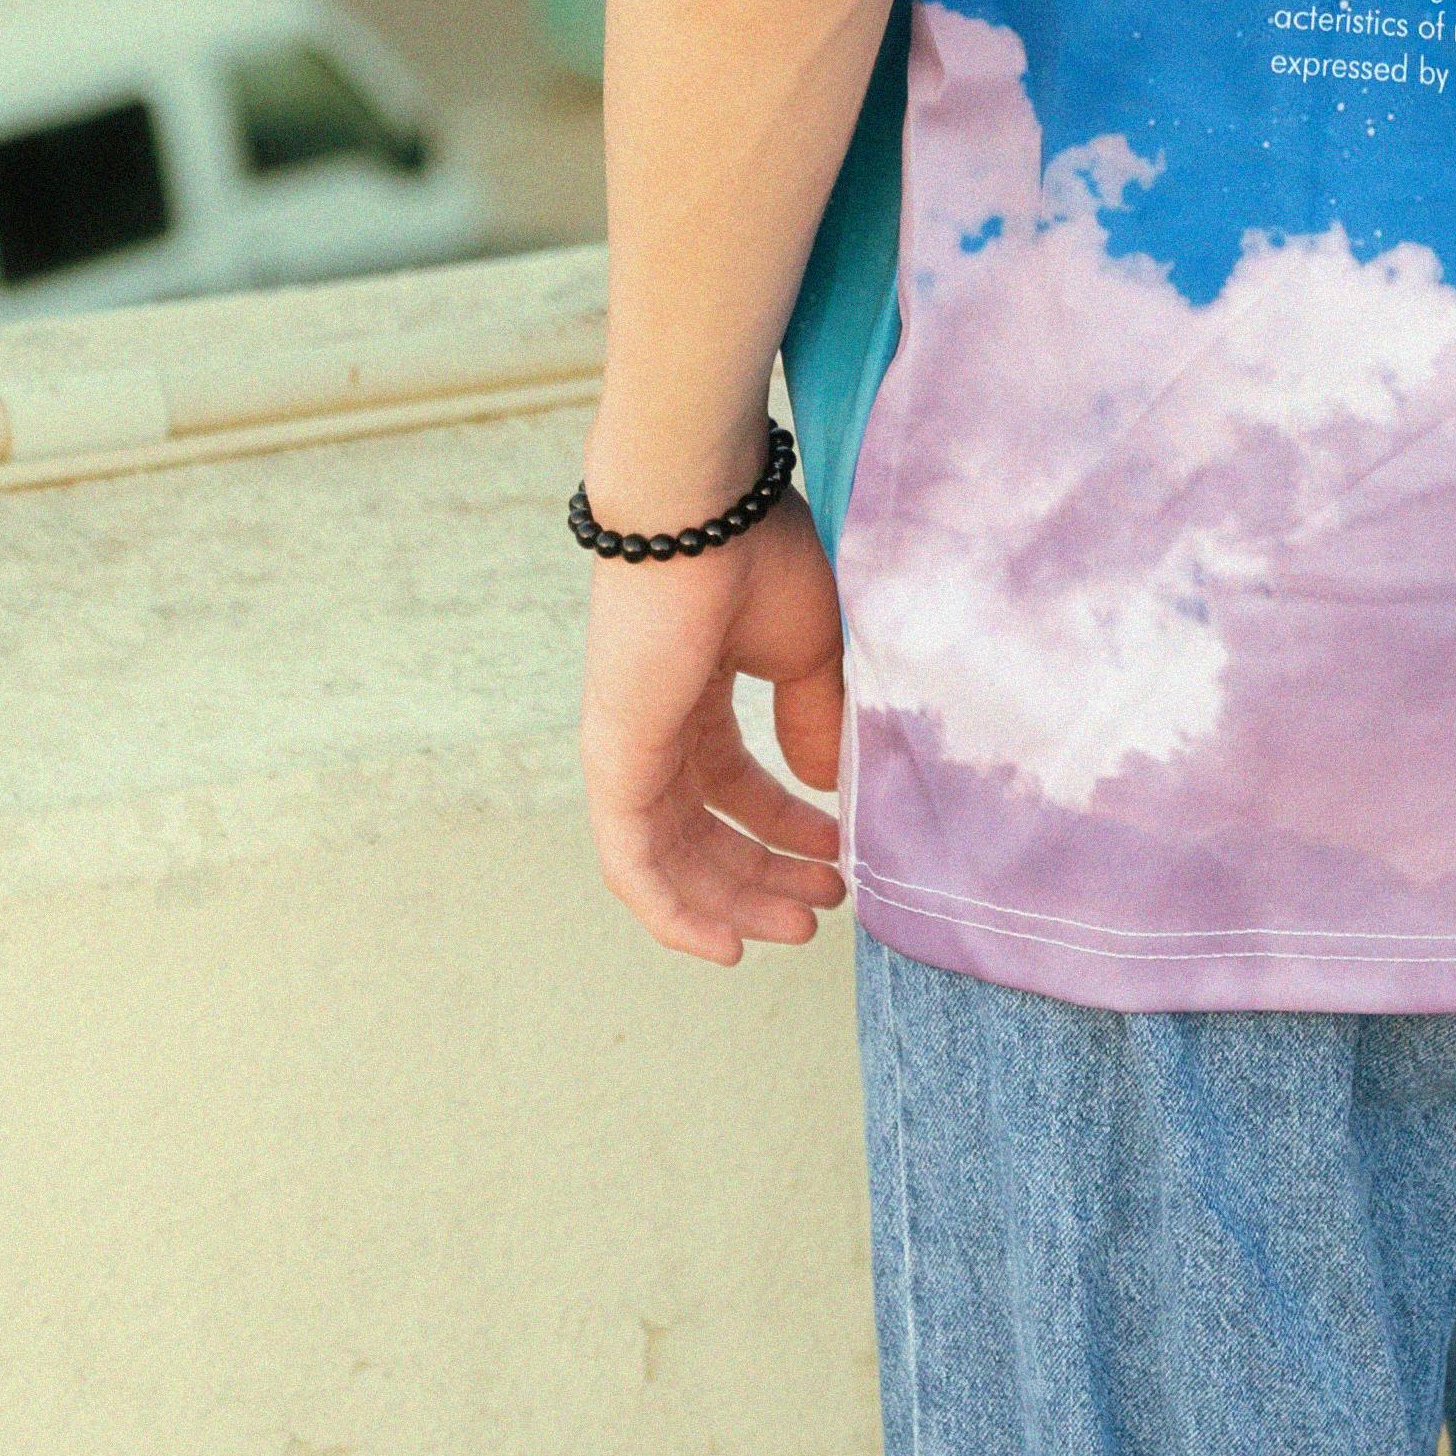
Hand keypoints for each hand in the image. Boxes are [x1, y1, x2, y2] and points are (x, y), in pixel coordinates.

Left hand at [577, 495, 851, 963]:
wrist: (701, 511)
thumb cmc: (756, 555)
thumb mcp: (808, 648)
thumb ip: (814, 720)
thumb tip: (825, 787)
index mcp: (698, 690)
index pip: (735, 782)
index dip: (787, 826)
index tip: (840, 853)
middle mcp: (658, 725)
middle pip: (706, 829)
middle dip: (766, 874)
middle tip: (825, 905)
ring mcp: (630, 748)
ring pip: (674, 858)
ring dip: (733, 902)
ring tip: (797, 928)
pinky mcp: (615, 764)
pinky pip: (635, 864)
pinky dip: (674, 913)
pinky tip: (723, 945)